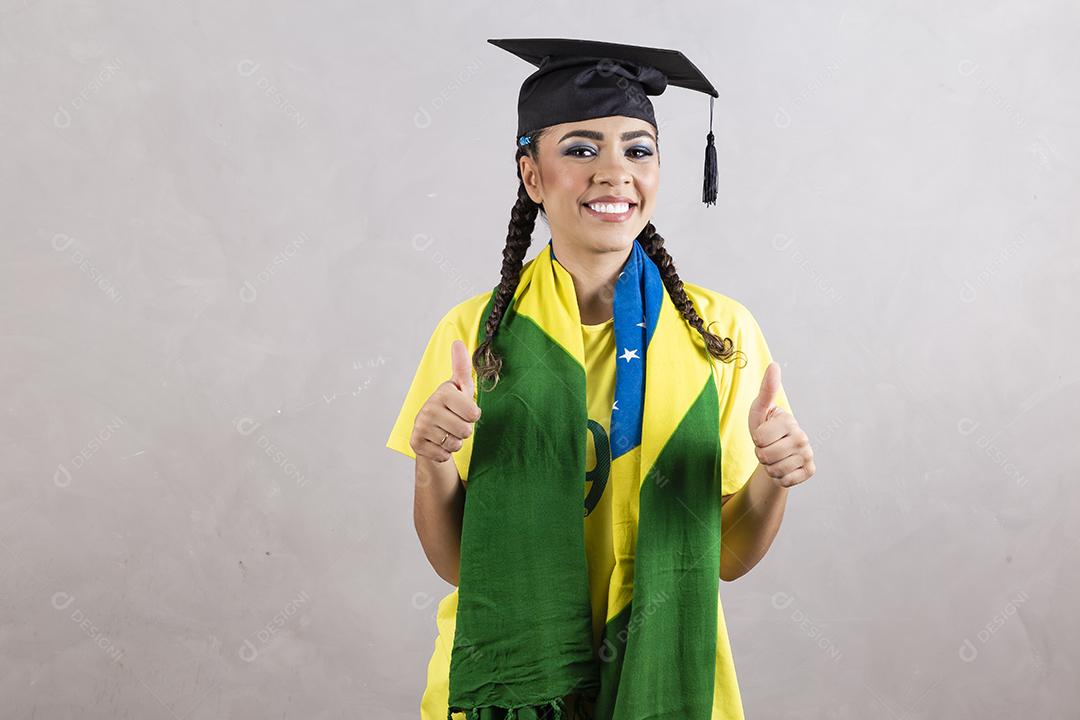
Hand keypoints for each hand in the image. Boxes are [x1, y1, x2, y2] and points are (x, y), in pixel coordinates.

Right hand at [409, 340, 481, 462]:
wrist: (430, 429)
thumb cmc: (452, 406)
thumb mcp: (461, 387)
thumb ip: (462, 366)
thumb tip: (458, 342)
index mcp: (443, 392)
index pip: (473, 414)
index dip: (473, 415)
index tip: (464, 409)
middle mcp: (428, 408)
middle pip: (465, 431)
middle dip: (464, 431)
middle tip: (455, 422)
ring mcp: (421, 426)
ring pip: (454, 444)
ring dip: (455, 442)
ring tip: (446, 431)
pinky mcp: (416, 443)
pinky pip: (443, 455)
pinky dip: (444, 452)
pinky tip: (438, 442)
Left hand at [747, 362, 814, 487]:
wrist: (775, 450)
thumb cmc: (765, 426)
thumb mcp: (760, 409)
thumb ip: (766, 389)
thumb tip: (774, 364)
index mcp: (789, 422)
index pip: (759, 439)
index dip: (755, 440)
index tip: (762, 434)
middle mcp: (803, 437)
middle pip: (766, 456)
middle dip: (760, 454)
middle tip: (767, 447)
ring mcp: (808, 455)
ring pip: (775, 470)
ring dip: (769, 466)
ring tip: (774, 456)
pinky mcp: (810, 470)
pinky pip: (785, 481)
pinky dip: (779, 478)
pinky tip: (783, 467)